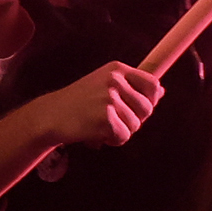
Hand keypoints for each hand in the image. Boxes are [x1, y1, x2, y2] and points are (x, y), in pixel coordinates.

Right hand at [22, 60, 161, 150]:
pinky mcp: (105, 118)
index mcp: (116, 69)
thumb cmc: (78, 102)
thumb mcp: (104, 84)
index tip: (137, 108)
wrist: (50, 115)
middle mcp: (115, 80)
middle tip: (111, 119)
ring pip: (135, 125)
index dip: (150, 100)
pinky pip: (123, 137)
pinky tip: (96, 134)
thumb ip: (131, 87)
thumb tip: (161, 92)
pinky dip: (112, 140)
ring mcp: (109, 98)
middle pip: (147, 108)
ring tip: (100, 125)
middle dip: (134, 119)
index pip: (152, 84)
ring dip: (121, 131)